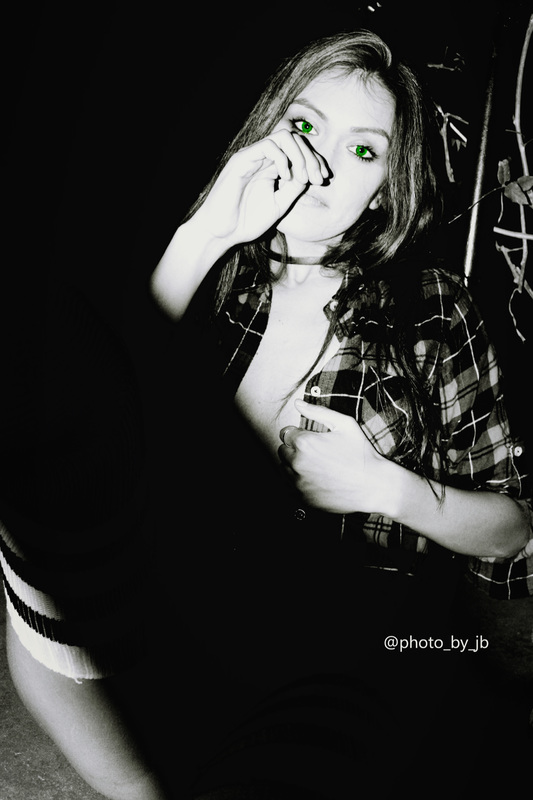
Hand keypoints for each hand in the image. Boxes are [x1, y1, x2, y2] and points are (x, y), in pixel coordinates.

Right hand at [196, 130, 328, 246]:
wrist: (221, 233)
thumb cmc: (246, 221)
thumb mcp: (279, 204)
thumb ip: (294, 188)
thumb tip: (311, 174)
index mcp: (271, 167)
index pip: (298, 151)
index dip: (316, 161)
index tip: (324, 179)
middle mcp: (262, 158)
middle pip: (294, 140)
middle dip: (312, 157)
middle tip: (319, 179)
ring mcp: (251, 157)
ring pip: (283, 137)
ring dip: (300, 156)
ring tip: (304, 178)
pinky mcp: (241, 160)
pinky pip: (269, 146)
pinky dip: (283, 159)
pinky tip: (287, 177)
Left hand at [278, 400, 393, 514]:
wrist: (374, 487)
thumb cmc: (361, 455)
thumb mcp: (345, 424)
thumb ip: (318, 411)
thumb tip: (298, 403)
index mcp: (304, 443)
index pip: (286, 433)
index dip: (299, 434)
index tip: (312, 439)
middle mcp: (297, 463)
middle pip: (282, 451)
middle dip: (295, 449)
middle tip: (316, 453)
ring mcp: (298, 483)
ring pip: (284, 469)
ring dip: (295, 466)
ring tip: (317, 466)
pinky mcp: (302, 498)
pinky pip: (291, 486)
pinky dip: (300, 482)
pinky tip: (318, 480)